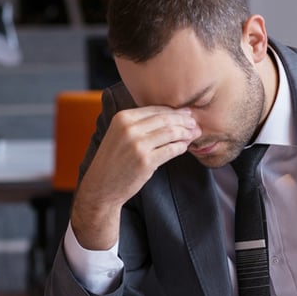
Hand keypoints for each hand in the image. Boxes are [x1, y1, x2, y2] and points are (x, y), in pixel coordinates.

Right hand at [71, 106, 200, 249]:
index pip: (155, 109)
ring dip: (186, 133)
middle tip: (195, 124)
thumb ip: (138, 124)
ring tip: (194, 134)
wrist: (101, 186)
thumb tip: (169, 115)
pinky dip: (181, 147)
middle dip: (184, 121)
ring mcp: (137, 145)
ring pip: (171, 133)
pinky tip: (185, 147)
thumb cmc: (113, 161)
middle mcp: (129, 128)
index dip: (175, 111)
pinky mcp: (145, 161)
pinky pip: (171, 150)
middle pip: (165, 119)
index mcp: (122, 118)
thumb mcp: (119, 135)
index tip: (187, 114)